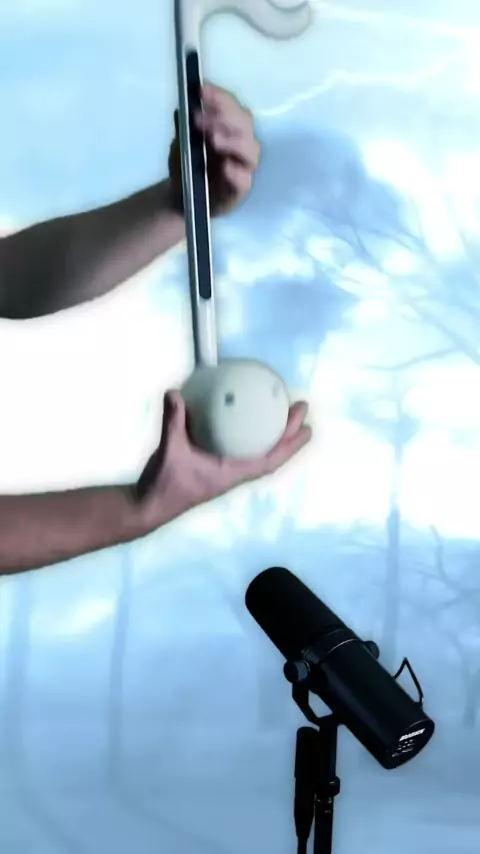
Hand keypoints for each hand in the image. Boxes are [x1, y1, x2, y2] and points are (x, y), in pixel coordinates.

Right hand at [135, 391, 310, 526]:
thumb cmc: (164, 485)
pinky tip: (243, 418)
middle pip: (271, 453)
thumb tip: (175, 393)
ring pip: (258, 452)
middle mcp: (233, 473)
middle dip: (289, 431)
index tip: (307, 427)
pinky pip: (239, 448)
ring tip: (282, 410)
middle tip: (300, 406)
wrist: (148, 507)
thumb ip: (174, 421)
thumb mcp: (170, 450)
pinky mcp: (213, 467)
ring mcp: (224, 471)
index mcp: (232, 474)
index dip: (291, 445)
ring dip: (273, 433)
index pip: (271, 460)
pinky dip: (249, 434)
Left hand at [168, 83, 259, 216]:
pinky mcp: (240, 189)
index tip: (202, 90)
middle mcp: (241, 142)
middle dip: (225, 116)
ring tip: (214, 139)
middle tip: (201, 118)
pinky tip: (226, 167)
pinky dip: (236, 173)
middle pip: (244, 123)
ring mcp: (243, 166)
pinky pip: (244, 181)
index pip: (231, 105)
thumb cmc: (188, 166)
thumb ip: (184, 127)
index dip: (219, 97)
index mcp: (229, 126)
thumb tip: (182, 108)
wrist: (183, 199)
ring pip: (250, 149)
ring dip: (233, 141)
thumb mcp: (181, 143)